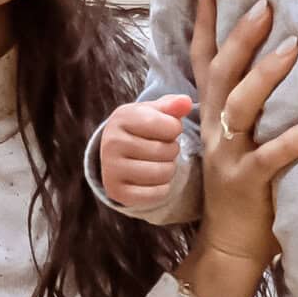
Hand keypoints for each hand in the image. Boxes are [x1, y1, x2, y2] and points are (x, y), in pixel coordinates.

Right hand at [101, 95, 191, 209]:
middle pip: (166, 151)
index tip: (165, 129)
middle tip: (161, 149)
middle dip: (172, 150)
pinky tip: (152, 180)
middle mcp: (111, 142)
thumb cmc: (141, 129)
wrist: (115, 154)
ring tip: (158, 162)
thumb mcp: (154, 112)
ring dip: (168, 169)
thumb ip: (172, 106)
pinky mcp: (117, 193)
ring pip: (162, 173)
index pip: (170, 126)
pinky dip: (162, 188)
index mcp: (122, 117)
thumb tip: (186, 102)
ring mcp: (111, 169)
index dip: (175, 129)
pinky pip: (156, 194)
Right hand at [177, 0, 297, 296]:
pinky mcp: (245, 183)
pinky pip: (267, 159)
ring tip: (293, 49)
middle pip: (222, 73)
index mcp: (211, 115)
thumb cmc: (244, 189)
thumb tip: (280, 58)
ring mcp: (228, 156)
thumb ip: (250, 105)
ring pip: (241, 107)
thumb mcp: (239, 140)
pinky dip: (290, 142)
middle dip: (241, 36)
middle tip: (265, 4)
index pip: (203, 60)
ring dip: (266, 76)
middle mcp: (214, 129)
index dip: (203, 22)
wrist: (229, 247)